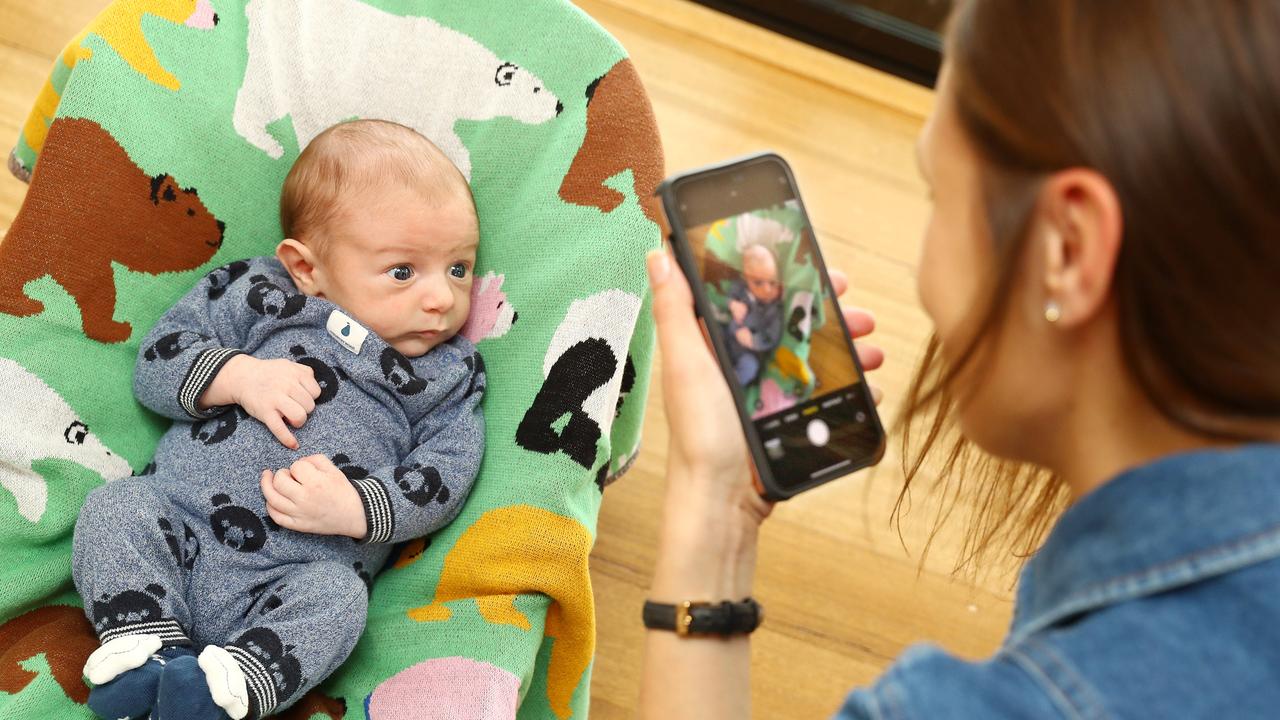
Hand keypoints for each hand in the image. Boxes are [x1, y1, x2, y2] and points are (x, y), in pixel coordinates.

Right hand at [201, 355, 321, 448]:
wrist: (241, 377)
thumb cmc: (269, 374)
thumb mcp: (288, 365)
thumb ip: (304, 373)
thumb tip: (314, 388)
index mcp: (295, 373)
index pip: (316, 392)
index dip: (310, 397)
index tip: (301, 397)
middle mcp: (287, 384)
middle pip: (310, 406)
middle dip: (304, 409)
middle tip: (294, 407)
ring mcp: (275, 398)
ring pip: (300, 416)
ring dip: (298, 421)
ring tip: (290, 417)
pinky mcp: (264, 412)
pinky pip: (280, 428)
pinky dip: (288, 439)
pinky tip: (294, 445)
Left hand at [260, 455, 367, 537]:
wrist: (354, 515)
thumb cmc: (344, 492)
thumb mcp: (334, 470)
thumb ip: (315, 460)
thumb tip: (299, 462)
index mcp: (316, 482)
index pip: (296, 467)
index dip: (299, 465)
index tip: (304, 470)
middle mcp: (305, 498)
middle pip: (279, 481)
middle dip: (281, 474)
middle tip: (287, 475)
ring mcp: (299, 513)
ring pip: (272, 499)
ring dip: (267, 486)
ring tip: (268, 479)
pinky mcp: (298, 525)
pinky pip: (276, 517)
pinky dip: (270, 507)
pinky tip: (271, 499)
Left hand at [646, 249, 883, 521]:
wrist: (722, 503)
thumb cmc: (699, 435)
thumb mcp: (686, 363)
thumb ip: (675, 310)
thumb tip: (658, 253)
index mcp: (714, 345)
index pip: (755, 297)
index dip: (788, 280)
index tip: (821, 271)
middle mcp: (740, 365)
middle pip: (793, 325)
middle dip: (830, 315)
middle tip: (859, 314)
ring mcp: (765, 394)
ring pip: (814, 358)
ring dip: (848, 348)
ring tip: (873, 351)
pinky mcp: (786, 422)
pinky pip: (824, 396)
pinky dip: (850, 387)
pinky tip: (869, 386)